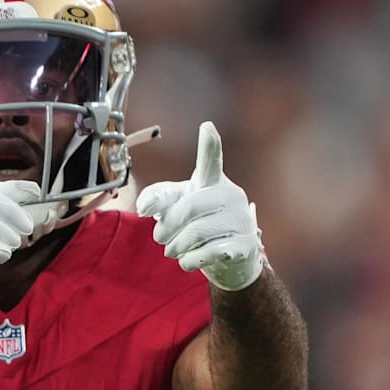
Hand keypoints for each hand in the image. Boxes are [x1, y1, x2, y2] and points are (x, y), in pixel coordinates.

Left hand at [135, 121, 264, 290]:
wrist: (229, 260)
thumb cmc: (197, 225)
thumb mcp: (175, 208)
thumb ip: (157, 199)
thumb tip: (143, 208)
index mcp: (212, 182)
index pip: (211, 160)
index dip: (208, 144)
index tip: (207, 127)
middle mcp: (231, 195)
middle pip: (188, 208)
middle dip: (167, 227)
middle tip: (159, 239)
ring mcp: (241, 220)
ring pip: (197, 232)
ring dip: (176, 247)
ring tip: (171, 251)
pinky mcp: (246, 245)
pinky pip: (209, 252)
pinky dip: (190, 260)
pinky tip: (187, 262)